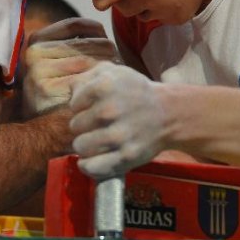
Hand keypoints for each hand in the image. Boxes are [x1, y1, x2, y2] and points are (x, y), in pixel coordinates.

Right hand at [23, 18, 119, 115]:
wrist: (41, 134)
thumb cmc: (60, 95)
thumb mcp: (60, 62)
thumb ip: (74, 41)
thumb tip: (100, 21)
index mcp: (36, 40)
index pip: (78, 25)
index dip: (98, 34)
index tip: (105, 50)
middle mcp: (34, 52)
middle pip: (92, 42)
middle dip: (108, 57)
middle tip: (111, 74)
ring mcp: (39, 71)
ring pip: (94, 60)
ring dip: (109, 71)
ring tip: (107, 84)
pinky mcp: (48, 90)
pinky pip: (89, 80)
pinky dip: (101, 87)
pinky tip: (101, 96)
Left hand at [69, 63, 165, 178]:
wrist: (169, 113)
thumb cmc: (136, 92)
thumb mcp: (114, 72)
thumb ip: (87, 77)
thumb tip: (70, 92)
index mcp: (104, 86)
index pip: (74, 104)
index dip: (81, 107)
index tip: (92, 108)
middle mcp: (110, 110)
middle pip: (75, 126)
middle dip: (83, 126)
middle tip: (97, 125)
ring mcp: (118, 135)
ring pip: (81, 147)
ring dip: (86, 145)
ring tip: (96, 141)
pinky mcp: (126, 157)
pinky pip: (93, 167)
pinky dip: (88, 166)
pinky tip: (91, 160)